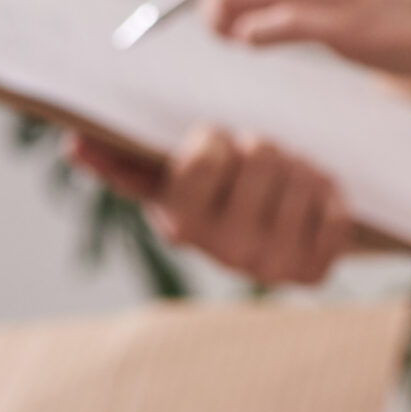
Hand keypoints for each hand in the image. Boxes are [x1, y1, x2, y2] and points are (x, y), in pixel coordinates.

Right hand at [69, 129, 351, 285]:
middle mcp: (226, 253)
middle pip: (263, 156)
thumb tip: (74, 146)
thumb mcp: (164, 173)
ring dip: (298, 167)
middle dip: (262, 146)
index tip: (215, 146)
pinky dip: (329, 194)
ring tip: (283, 178)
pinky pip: (336, 212)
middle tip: (256, 160)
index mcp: (181, 224)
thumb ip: (120, 158)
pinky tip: (311, 199)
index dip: (217, 138)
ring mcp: (273, 268)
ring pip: (302, 178)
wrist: (264, 235)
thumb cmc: (209, 192)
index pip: (209, 152)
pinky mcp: (315, 273)